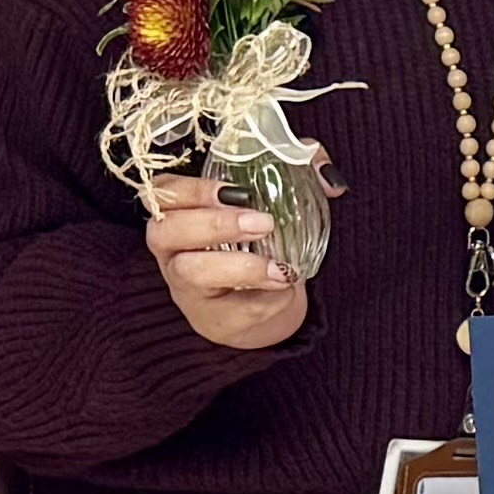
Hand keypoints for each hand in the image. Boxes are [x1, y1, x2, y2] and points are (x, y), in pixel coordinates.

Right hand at [142, 165, 307, 351]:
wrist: (263, 301)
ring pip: (191, 273)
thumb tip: (330, 180)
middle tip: (264, 223)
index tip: (232, 189)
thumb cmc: (260, 240)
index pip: (163, 192)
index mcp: (179, 212)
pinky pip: (232, 311)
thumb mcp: (275, 199)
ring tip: (282, 267)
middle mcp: (172, 250)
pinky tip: (286, 288)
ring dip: (240, 267)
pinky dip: (267, 299)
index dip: (190, 189)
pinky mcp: (211, 320)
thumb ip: (300, 173)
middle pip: (165, 231)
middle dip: (214, 223)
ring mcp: (186, 288)